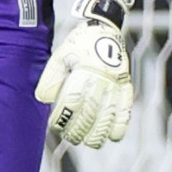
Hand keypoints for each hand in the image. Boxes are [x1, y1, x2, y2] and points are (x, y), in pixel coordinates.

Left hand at [36, 0, 132, 148]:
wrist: (104, 28)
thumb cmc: (77, 45)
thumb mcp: (59, 56)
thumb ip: (51, 78)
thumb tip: (44, 99)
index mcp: (84, 71)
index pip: (73, 101)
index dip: (64, 117)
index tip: (56, 126)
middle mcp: (102, 79)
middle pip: (91, 111)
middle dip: (80, 129)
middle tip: (70, 138)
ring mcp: (117, 84)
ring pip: (110, 114)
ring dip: (100, 132)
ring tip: (91, 143)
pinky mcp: (126, 85)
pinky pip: (127, 108)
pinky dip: (122, 125)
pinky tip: (114, 137)